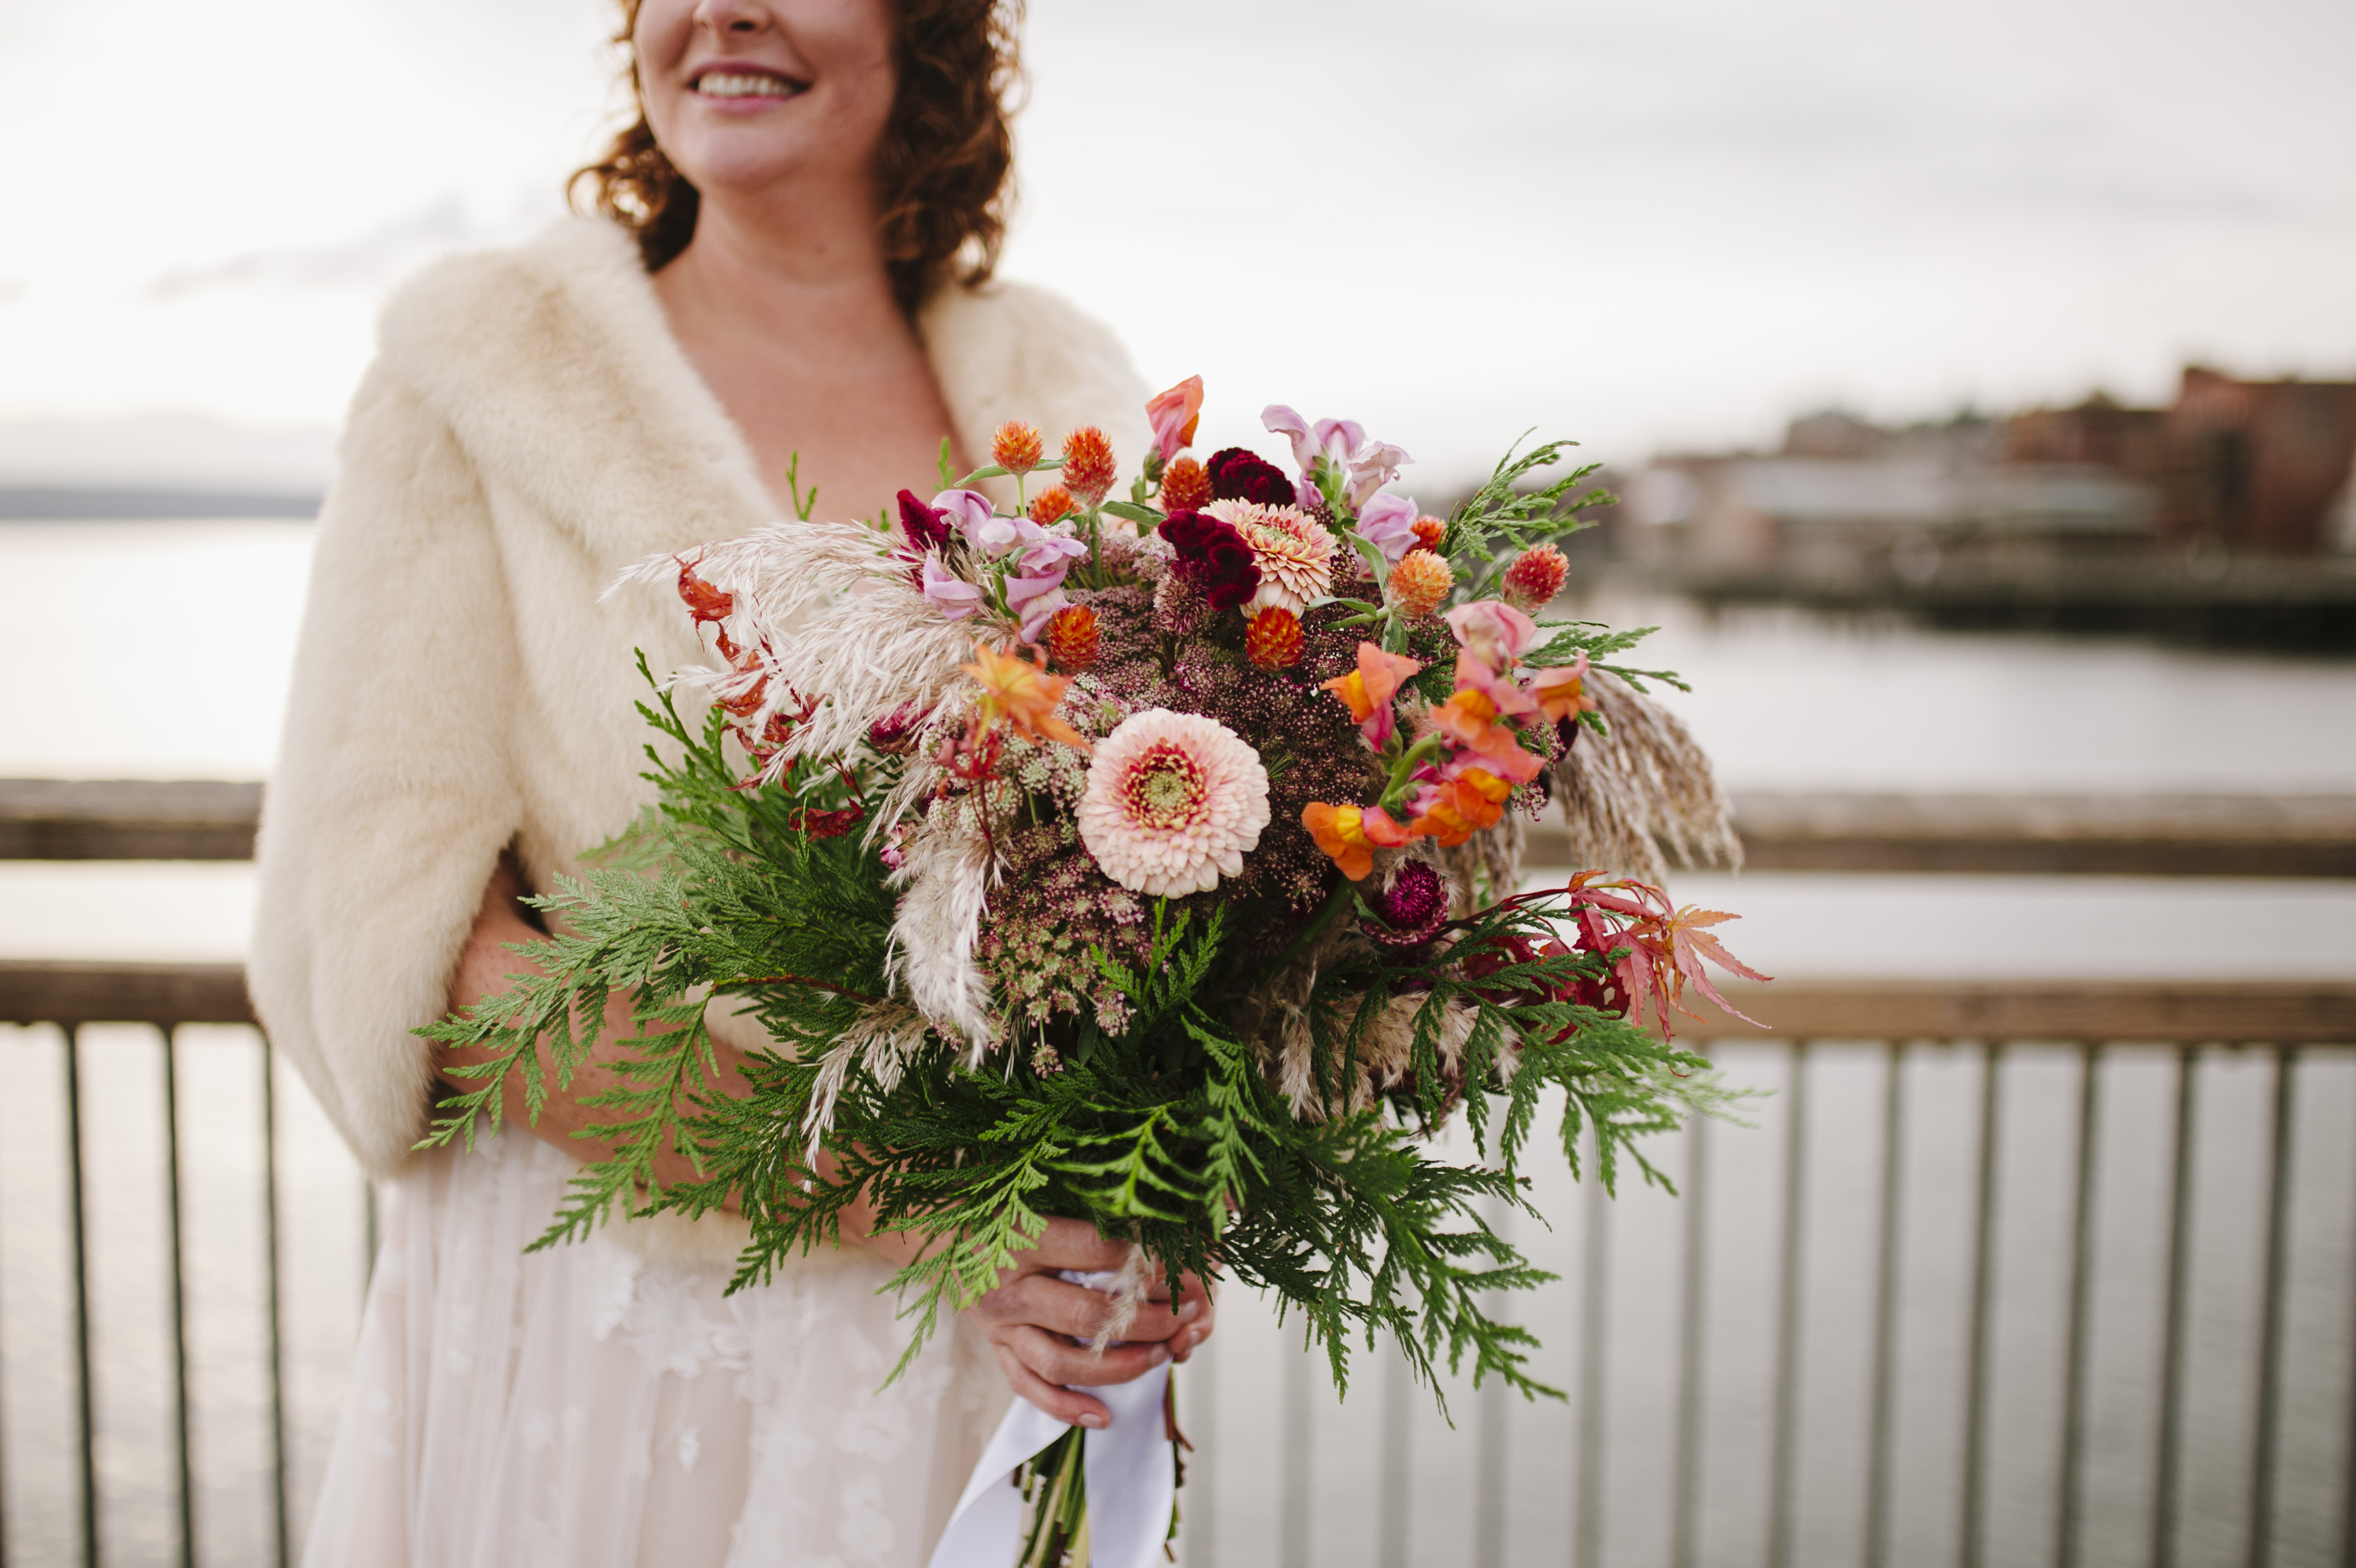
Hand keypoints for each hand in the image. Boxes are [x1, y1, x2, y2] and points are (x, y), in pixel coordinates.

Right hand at [963, 1219, 1217, 1428]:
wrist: (934, 1231)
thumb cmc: (997, 1205)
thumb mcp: (1038, 1194)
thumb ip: (1088, 1205)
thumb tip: (1157, 1214)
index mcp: (1023, 1238)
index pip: (1095, 1252)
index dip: (1146, 1262)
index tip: (1184, 1265)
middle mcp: (1011, 1286)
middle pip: (1086, 1315)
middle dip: (1146, 1320)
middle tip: (1186, 1315)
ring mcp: (1001, 1325)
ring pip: (1062, 1361)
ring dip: (1118, 1366)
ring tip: (1161, 1357)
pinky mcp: (996, 1348)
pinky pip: (1029, 1387)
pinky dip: (1066, 1407)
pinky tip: (1103, 1416)